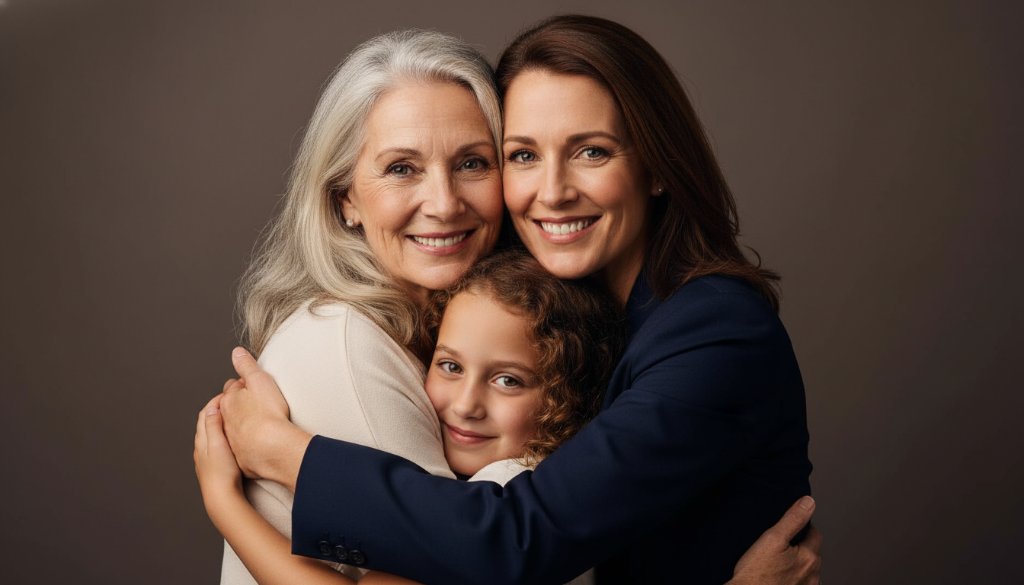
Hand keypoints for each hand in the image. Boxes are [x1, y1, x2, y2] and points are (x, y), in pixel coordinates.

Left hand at [193, 393, 242, 514]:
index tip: (228, 394)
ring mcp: (206, 458)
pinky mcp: (213, 466)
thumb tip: (213, 407)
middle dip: (217, 409)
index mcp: (202, 439)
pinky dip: (221, 435)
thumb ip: (215, 425)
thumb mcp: (219, 444)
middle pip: (206, 422)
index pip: (206, 413)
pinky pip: (214, 444)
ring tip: (231, 417)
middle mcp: (201, 447)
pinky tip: (231, 440)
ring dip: (218, 422)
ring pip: (210, 434)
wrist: (221, 498)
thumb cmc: (222, 473)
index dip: (216, 401)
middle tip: (230, 402)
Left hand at [219, 347, 311, 489]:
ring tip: (254, 424)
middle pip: (229, 411)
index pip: (230, 391)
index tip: (249, 387)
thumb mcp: (258, 382)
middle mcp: (225, 424)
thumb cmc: (268, 415)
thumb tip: (236, 353)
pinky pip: (243, 450)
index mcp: (226, 404)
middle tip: (251, 404)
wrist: (273, 448)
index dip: (240, 387)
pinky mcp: (242, 459)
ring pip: (234, 431)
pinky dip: (248, 445)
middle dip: (237, 407)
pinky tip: (258, 445)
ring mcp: (232, 443)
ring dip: (242, 426)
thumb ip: (246, 366)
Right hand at [728, 496, 821, 584]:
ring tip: (779, 561)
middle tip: (781, 544)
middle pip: (812, 552)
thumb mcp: (771, 539)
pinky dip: (795, 578)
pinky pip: (802, 583)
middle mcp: (812, 575)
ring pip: (808, 569)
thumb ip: (792, 519)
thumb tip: (808, 502)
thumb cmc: (755, 574)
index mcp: (809, 557)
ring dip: (799, 564)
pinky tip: (780, 576)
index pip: (814, 533)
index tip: (790, 528)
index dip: (803, 526)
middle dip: (801, 546)